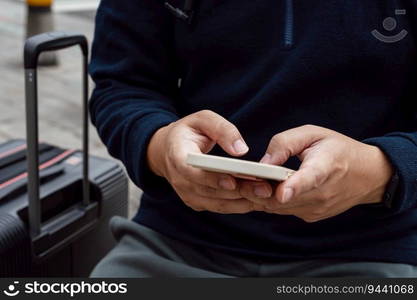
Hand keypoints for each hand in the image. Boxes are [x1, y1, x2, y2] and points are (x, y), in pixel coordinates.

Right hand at [147, 110, 257, 213]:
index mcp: (177, 156)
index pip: (192, 172)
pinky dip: (240, 205)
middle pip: (210, 191)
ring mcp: (188, 194)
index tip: (233, 181)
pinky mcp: (197, 203)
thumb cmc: (188, 132)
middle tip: (265, 189)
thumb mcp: (202, 119)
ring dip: (243, 201)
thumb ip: (221, 129)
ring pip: (218, 203)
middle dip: (238, 191)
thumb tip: (241, 149)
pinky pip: (221, 207)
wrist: (167, 150)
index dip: (212, 179)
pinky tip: (259, 199)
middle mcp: (180, 180)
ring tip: (267, 195)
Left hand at [239, 125, 393, 221]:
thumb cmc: (338, 150)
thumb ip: (286, 143)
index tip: (282, 192)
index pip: (310, 178)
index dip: (295, 186)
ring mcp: (317, 208)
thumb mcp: (313, 134)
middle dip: (257, 190)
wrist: (369, 176)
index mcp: (326, 166)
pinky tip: (261, 189)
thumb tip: (263, 162)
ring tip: (243, 182)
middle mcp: (322, 193)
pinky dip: (269, 201)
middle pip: (283, 198)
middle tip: (236, 180)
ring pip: (277, 207)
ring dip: (259, 197)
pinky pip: (282, 211)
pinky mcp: (311, 216)